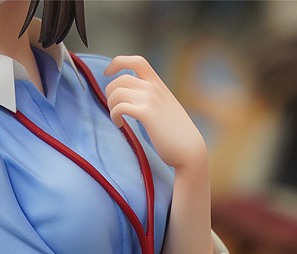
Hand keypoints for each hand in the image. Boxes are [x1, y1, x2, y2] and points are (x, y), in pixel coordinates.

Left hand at [104, 55, 205, 169]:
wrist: (189, 148)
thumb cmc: (175, 133)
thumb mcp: (165, 107)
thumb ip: (152, 98)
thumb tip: (135, 98)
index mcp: (158, 84)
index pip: (136, 61)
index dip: (118, 63)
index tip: (107, 73)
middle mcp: (154, 87)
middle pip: (120, 79)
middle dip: (109, 93)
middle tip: (114, 108)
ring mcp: (151, 99)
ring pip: (117, 92)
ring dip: (111, 105)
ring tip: (117, 118)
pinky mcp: (146, 114)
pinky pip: (119, 107)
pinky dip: (114, 115)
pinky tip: (119, 124)